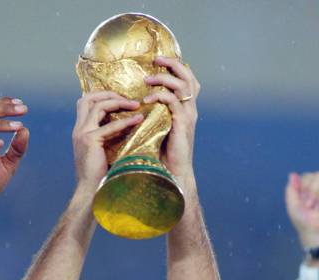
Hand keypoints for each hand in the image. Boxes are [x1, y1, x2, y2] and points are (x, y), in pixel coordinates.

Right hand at [72, 91, 142, 193]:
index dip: (102, 97)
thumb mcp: (102, 152)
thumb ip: (107, 138)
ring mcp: (82, 134)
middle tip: (127, 97)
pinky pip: (110, 126)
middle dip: (108, 93)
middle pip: (88, 98)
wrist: (91, 191)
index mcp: (80, 131)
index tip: (120, 100)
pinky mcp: (90, 141)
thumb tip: (125, 128)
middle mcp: (78, 129)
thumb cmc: (100, 176)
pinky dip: (125, 121)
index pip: (86, 104)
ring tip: (135, 105)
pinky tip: (138, 120)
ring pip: (98, 105)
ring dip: (118, 102)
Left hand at [143, 57, 199, 186]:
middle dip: (172, 63)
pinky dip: (159, 97)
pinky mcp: (182, 123)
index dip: (176, 66)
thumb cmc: (163, 153)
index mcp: (186, 108)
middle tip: (155, 59)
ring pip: (181, 85)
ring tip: (147, 79)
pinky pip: (172, 102)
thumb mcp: (159, 127)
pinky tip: (146, 101)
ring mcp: (188, 115)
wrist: (173, 173)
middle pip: (188, 75)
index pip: (188, 78)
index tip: (158, 61)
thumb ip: (155, 113)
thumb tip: (138, 102)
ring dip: (163, 78)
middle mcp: (190, 108)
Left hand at [285, 172, 318, 247]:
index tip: (304, 201)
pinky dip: (318, 194)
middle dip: (312, 189)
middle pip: (317, 175)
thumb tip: (292, 174)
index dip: (305, 186)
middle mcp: (317, 188)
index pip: (307, 176)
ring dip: (316, 191)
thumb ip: (291, 191)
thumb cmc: (305, 223)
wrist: (316, 235)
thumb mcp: (294, 208)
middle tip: (310, 205)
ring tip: (316, 206)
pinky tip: (318, 204)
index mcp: (308, 189)